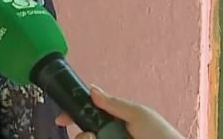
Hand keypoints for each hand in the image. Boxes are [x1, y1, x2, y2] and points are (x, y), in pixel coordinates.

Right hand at [55, 86, 184, 138]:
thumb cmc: (161, 135)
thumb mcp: (138, 114)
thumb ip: (114, 104)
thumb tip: (92, 89)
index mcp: (116, 122)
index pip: (90, 116)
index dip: (74, 116)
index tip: (61, 119)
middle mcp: (111, 136)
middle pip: (84, 135)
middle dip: (82, 135)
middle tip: (91, 137)